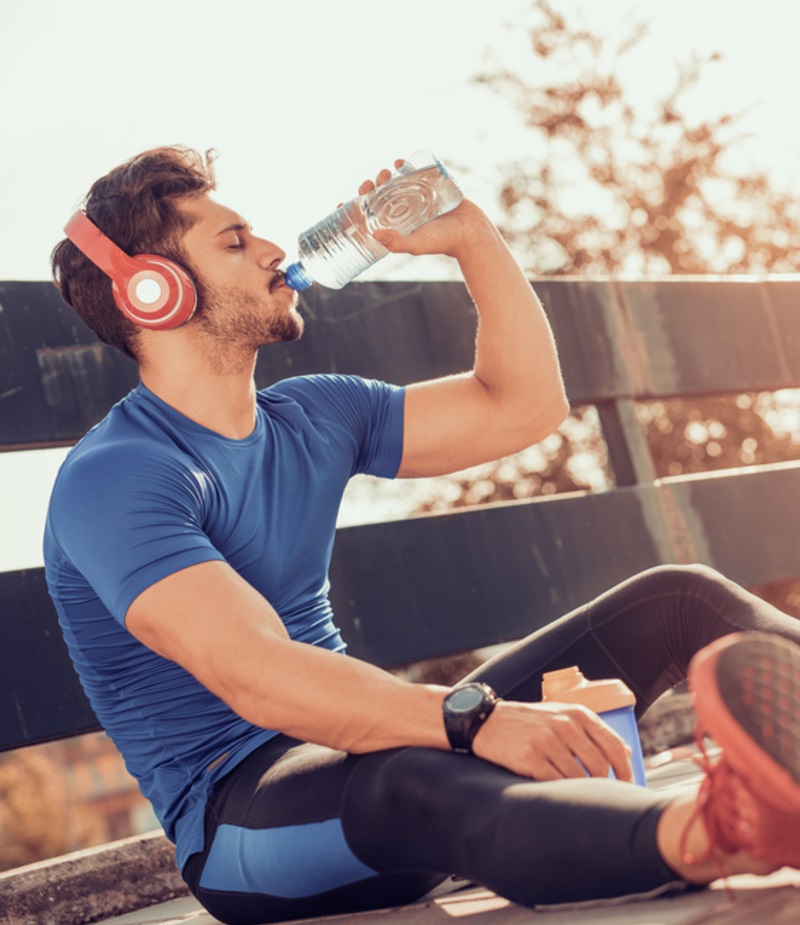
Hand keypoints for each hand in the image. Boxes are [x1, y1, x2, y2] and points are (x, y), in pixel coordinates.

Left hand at [357, 161, 494, 260]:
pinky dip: (406, 164)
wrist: (471, 231)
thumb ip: (397, 243)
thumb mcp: (416, 244)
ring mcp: (416, 198)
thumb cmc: (443, 242)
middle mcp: (403, 211)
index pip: (369, 217)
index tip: (340, 204)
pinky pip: (415, 172)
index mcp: (395, 226)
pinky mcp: (430, 187)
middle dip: (370, 188)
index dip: (353, 210)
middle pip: (378, 197)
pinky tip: (400, 160)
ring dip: (385, 176)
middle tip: (370, 183)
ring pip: (394, 183)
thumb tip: (375, 235)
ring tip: (385, 172)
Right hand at [471, 699, 633, 782]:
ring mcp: (546, 741)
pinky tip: (556, 791)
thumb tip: (626, 753)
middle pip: (600, 765)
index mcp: (576, 713)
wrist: (487, 722)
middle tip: (602, 796)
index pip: (614, 745)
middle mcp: (564, 725)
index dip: (625, 770)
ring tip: (576, 794)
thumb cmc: (529, 722)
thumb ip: (592, 731)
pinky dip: (560, 791)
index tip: (627, 785)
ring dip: (580, 791)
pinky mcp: (530, 758)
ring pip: (579, 779)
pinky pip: (556, 784)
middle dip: (604, 785)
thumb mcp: (561, 716)